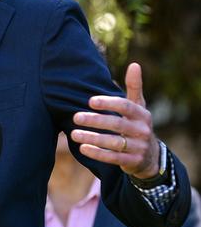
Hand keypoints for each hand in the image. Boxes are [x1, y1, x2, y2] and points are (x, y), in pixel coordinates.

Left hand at [71, 63, 160, 179]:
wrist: (151, 156)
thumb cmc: (137, 124)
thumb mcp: (139, 106)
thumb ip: (134, 87)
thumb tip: (134, 64)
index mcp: (142, 114)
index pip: (125, 106)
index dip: (108, 103)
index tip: (90, 101)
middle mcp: (142, 131)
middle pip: (117, 125)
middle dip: (95, 121)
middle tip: (76, 117)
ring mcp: (138, 147)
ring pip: (114, 143)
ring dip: (93, 138)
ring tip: (74, 133)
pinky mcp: (133, 162)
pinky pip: (114, 158)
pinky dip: (98, 154)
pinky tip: (82, 148)